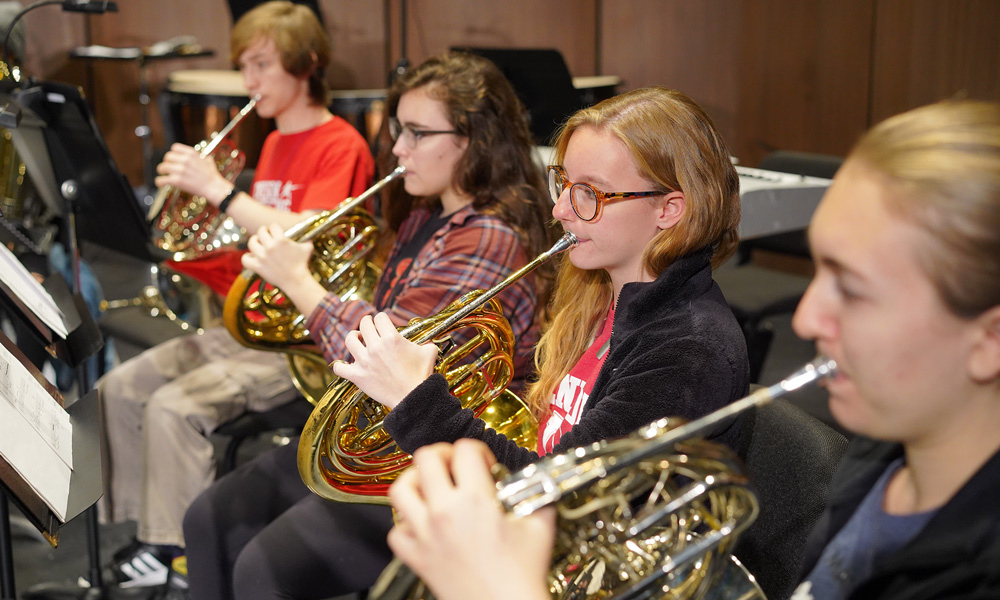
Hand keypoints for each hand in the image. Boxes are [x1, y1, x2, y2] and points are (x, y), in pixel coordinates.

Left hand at [154, 143, 230, 203]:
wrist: (214, 187)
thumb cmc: (212, 176)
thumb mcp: (207, 160)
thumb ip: (200, 156)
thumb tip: (198, 156)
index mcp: (191, 153)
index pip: (174, 147)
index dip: (173, 153)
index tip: (174, 159)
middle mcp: (185, 159)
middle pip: (167, 157)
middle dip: (167, 162)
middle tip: (168, 168)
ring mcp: (180, 170)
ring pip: (162, 167)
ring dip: (161, 171)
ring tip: (164, 175)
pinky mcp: (177, 180)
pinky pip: (161, 179)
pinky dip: (159, 182)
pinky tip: (161, 183)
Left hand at [242, 224, 313, 292]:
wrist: (296, 281)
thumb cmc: (302, 264)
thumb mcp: (307, 248)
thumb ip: (307, 238)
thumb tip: (308, 233)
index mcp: (281, 240)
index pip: (273, 226)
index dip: (274, 227)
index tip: (275, 231)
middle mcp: (270, 247)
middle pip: (261, 231)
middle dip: (264, 231)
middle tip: (266, 234)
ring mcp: (262, 257)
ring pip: (252, 242)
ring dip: (254, 240)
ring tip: (258, 242)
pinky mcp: (257, 267)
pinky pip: (245, 259)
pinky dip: (247, 257)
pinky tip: (252, 256)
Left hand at [332, 313, 437, 408]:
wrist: (414, 397)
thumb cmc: (422, 375)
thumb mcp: (429, 352)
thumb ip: (425, 342)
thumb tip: (426, 341)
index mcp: (392, 338)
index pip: (380, 317)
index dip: (382, 318)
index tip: (383, 323)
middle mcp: (376, 347)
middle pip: (364, 325)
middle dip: (368, 323)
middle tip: (370, 326)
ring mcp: (364, 362)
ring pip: (349, 340)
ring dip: (353, 336)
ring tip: (357, 338)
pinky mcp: (358, 377)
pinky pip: (339, 368)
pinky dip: (339, 365)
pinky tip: (344, 364)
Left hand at [387, 440, 554, 599]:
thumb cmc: (522, 576)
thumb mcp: (541, 525)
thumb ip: (537, 494)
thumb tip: (534, 481)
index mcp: (475, 500)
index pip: (465, 449)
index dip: (478, 450)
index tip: (485, 464)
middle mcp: (444, 513)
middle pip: (425, 458)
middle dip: (443, 454)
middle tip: (455, 465)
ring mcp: (425, 535)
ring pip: (399, 489)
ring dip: (415, 480)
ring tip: (431, 485)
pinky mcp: (416, 558)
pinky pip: (395, 531)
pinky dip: (405, 523)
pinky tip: (422, 523)